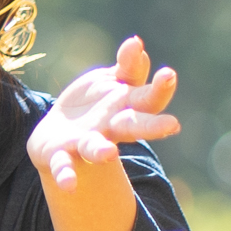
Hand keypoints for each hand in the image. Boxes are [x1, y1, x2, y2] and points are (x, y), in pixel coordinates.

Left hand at [31, 36, 181, 185]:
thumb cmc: (96, 106)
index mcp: (128, 108)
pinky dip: (66, 175)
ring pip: (97, 148)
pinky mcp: (63, 155)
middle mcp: (112, 128)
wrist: (57, 134)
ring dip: (102, 151)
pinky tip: (68, 186)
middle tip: (172, 125)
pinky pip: (64, 166)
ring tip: (109, 154)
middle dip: (153, 126)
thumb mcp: (113, 82)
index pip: (149, 98)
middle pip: (135, 126)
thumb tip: (136, 44)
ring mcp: (88, 143)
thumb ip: (128, 67)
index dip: (160, 87)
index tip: (168, 74)